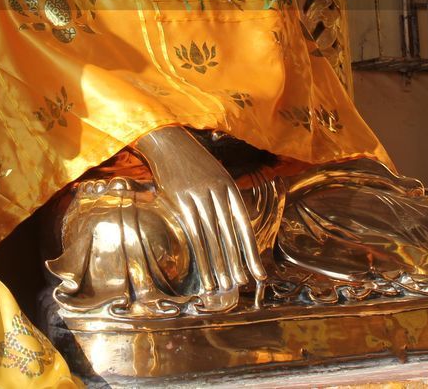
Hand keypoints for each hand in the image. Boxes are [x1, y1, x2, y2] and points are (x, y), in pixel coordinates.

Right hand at [134, 126, 265, 292]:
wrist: (168, 141)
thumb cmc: (192, 162)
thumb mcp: (214, 176)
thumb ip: (223, 199)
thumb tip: (230, 229)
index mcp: (230, 188)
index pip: (245, 226)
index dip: (252, 252)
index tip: (259, 273)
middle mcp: (218, 193)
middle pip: (230, 235)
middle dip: (236, 263)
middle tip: (240, 285)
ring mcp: (199, 197)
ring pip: (212, 238)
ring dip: (218, 264)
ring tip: (223, 285)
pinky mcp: (181, 200)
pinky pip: (193, 233)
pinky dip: (199, 255)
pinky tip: (202, 268)